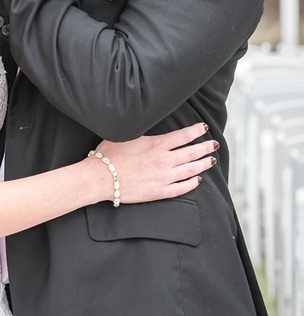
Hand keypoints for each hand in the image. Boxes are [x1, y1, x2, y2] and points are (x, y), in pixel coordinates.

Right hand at [93, 122, 217, 203]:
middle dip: (206, 147)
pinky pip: (181, 188)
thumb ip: (143, 131)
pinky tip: (197, 180)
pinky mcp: (159, 192)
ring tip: (211, 161)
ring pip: (191, 170)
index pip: (183, 135)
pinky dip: (192, 183)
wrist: (101, 177)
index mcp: (157, 144)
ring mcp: (163, 177)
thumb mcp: (127, 135)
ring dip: (203, 164)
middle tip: (214, 144)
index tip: (204, 128)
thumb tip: (152, 124)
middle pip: (192, 152)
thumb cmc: (109, 154)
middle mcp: (164, 160)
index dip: (196, 131)